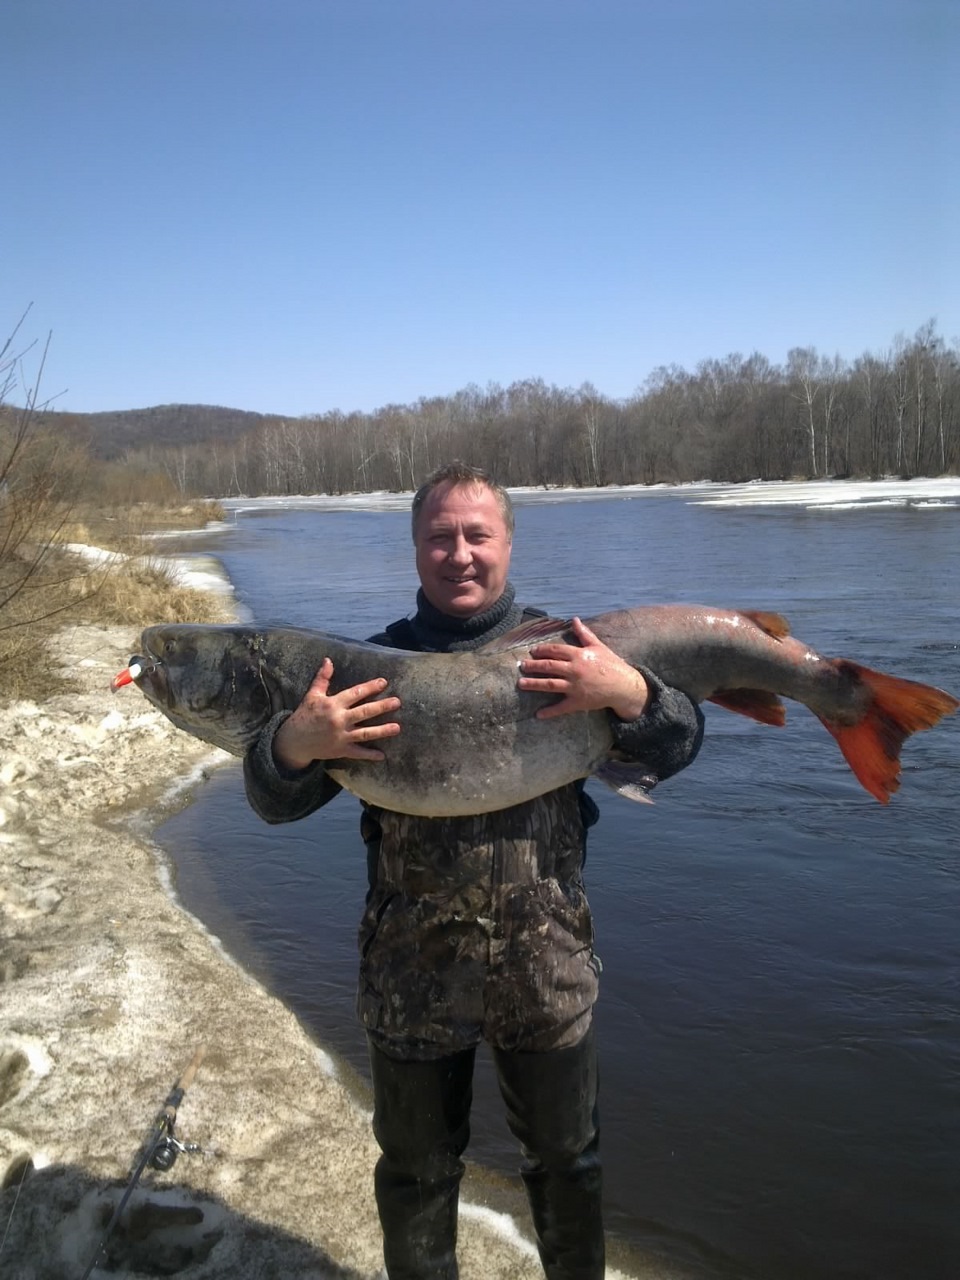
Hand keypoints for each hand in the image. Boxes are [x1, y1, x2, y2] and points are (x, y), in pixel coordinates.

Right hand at [273, 659, 400, 769]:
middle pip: (364, 712)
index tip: (384, 683)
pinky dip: (369, 755)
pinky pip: (357, 753)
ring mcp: (341, 736)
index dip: (370, 687)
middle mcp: (338, 719)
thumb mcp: (312, 695)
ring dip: (382, 731)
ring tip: (397, 728)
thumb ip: (322, 678)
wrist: (294, 741)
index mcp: (333, 704)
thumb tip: (328, 660)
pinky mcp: (340, 750)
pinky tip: (382, 756)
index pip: (355, 693)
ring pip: (365, 733)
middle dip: (382, 707)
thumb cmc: (304, 715)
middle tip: (397, 702)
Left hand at [518, 617, 649, 720]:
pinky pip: (561, 708)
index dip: (542, 650)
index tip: (532, 652)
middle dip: (533, 666)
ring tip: (521, 683)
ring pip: (550, 685)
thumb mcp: (598, 646)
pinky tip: (538, 714)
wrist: (624, 686)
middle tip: (522, 666)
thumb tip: (574, 620)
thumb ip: (584, 634)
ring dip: (534, 684)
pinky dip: (549, 712)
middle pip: (549, 666)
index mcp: (579, 655)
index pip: (555, 650)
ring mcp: (575, 687)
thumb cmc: (611, 664)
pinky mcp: (578, 702)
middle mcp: (574, 670)